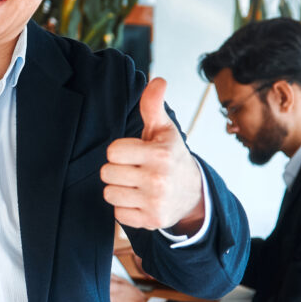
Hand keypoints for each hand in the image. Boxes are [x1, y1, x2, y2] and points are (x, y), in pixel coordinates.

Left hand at [101, 78, 203, 232]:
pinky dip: (124, 207)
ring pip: (109, 193)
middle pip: (106, 173)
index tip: (134, 152)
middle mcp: (159, 179)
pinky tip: (139, 199)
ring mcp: (155, 203)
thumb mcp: (163, 130)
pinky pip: (117, 213)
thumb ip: (153, 105)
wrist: (193, 193)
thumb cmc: (171, 156)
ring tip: (135, 184)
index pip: (112, 152)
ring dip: (118, 188)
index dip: (120, 151)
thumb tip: (157, 80)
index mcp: (160, 154)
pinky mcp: (151, 221)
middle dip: (117, 170)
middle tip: (134, 169)